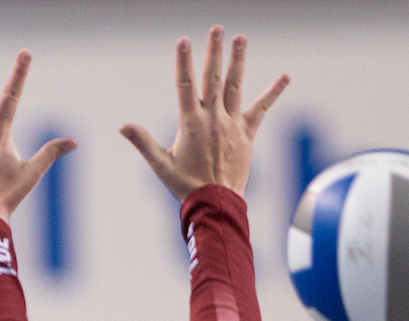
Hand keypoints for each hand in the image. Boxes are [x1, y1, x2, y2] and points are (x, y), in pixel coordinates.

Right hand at [121, 26, 288, 200]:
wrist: (216, 203)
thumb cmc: (185, 185)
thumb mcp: (160, 164)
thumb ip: (143, 142)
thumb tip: (122, 126)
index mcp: (190, 123)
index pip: (185, 85)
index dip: (184, 62)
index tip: (184, 40)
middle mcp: (213, 118)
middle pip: (213, 78)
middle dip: (214, 52)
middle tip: (217, 29)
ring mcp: (231, 124)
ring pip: (235, 86)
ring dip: (238, 61)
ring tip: (240, 38)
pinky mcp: (247, 134)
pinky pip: (261, 109)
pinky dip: (273, 92)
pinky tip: (285, 76)